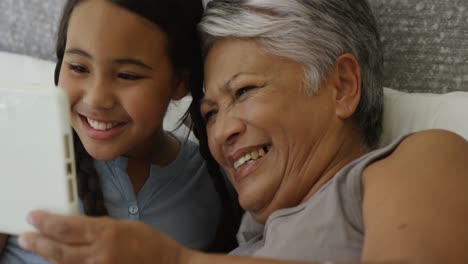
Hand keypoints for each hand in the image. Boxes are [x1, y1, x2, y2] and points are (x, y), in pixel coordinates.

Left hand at [19, 210, 188, 263]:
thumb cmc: (149, 242)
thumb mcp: (123, 225)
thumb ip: (98, 226)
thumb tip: (75, 225)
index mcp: (107, 233)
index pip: (67, 227)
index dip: (46, 221)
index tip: (34, 216)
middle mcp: (99, 254)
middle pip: (59, 249)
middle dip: (39, 242)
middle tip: (25, 235)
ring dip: (46, 255)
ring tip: (35, 246)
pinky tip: (55, 260)